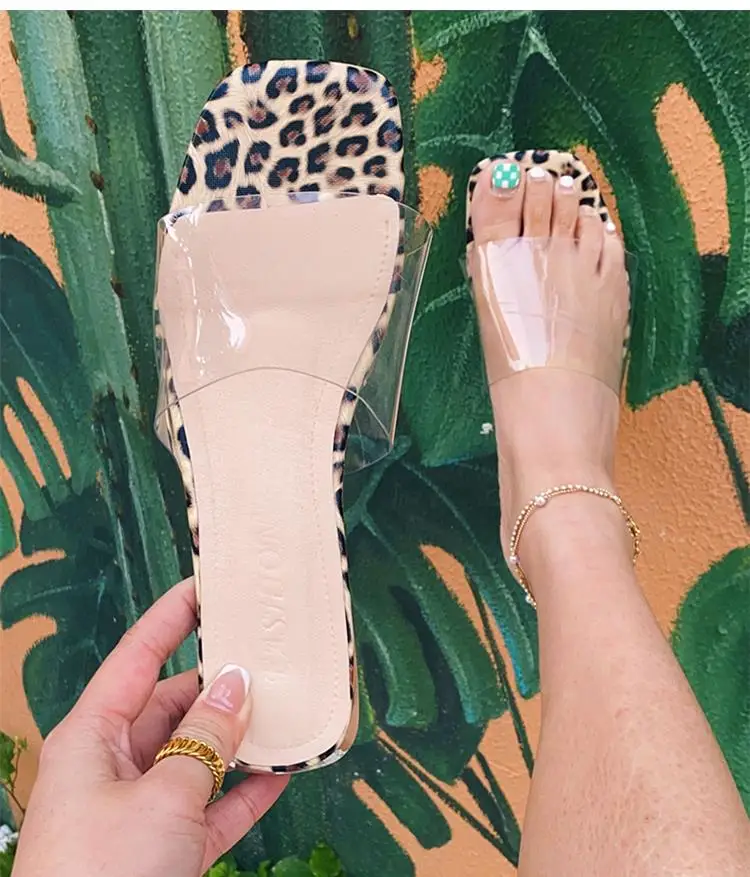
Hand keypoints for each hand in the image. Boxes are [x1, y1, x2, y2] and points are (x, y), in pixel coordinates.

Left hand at [12, 578, 287, 876]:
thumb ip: (205, 739)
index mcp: (93, 735)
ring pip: (199, 754)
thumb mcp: (162, 795)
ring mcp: (143, 807)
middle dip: (221, 682)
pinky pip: (213, 804)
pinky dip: (247, 790)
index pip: (138, 656)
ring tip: (289, 705)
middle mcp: (115, 763)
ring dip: (241, 737)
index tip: (211, 584)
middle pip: (175, 704)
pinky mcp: (167, 848)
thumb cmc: (102, 873)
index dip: (173, 617)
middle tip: (271, 654)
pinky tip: (285, 769)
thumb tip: (238, 683)